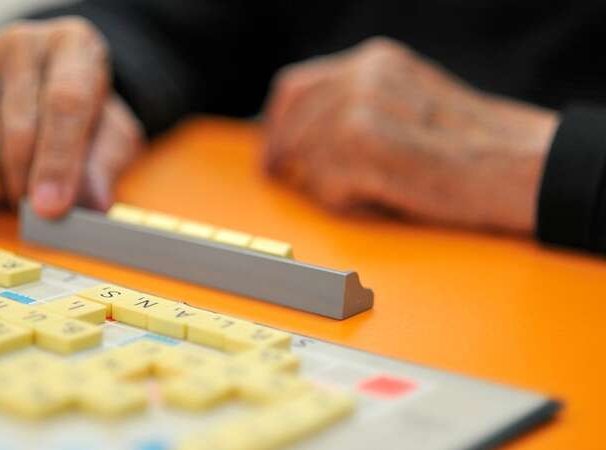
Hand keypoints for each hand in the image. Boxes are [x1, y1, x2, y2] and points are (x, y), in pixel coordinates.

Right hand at [0, 18, 143, 217]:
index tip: (53, 209)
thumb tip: (90, 205)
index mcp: (74, 47)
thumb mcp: (112, 135)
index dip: (58, 163)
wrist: (44, 84)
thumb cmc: (83, 114)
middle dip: (29, 186)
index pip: (65, 103)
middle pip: (18, 132)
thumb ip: (104, 167)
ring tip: (19, 194)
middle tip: (42, 209)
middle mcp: (19, 43)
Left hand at [263, 37, 558, 232]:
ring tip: (371, 190)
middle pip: (291, 126)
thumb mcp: (409, 105)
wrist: (519, 167)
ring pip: (305, 159)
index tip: (271, 155)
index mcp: (374, 61)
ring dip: (328, 184)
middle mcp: (362, 75)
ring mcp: (359, 106)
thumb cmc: (471, 147)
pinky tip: (383, 198)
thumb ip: (357, 108)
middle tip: (285, 181)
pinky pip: (324, 187)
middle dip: (286, 159)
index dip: (276, 126)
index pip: (294, 87)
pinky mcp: (361, 144)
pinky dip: (347, 203)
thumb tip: (301, 138)